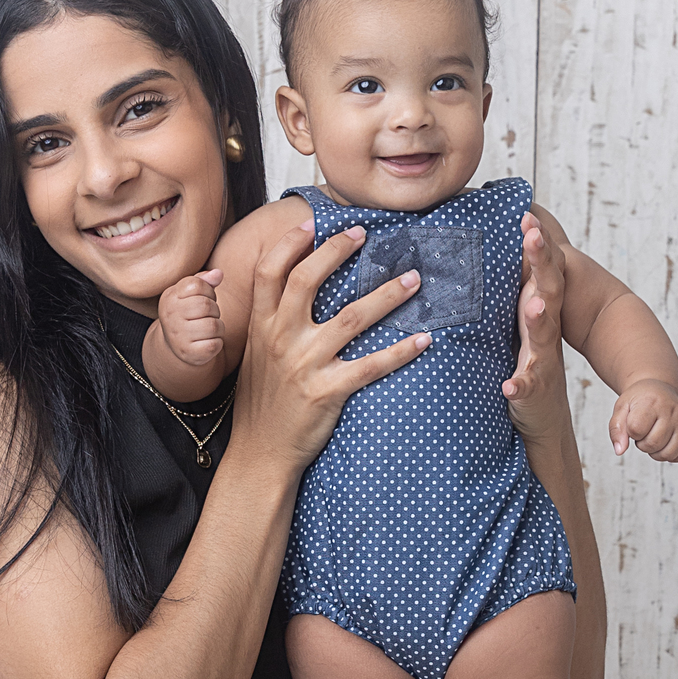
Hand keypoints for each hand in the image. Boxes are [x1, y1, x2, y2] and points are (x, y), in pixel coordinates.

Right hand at [156, 269, 226, 366]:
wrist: (175, 346)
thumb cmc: (188, 313)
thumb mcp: (190, 294)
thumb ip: (203, 281)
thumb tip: (218, 274)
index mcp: (169, 298)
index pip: (196, 284)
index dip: (208, 291)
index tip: (204, 298)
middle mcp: (170, 317)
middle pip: (206, 305)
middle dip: (214, 309)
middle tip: (208, 316)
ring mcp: (178, 337)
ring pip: (213, 326)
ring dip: (218, 327)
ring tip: (209, 329)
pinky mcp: (188, 354)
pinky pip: (215, 344)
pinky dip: (217, 342)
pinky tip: (207, 341)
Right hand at [230, 217, 432, 475]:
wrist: (260, 455)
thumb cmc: (262, 406)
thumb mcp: (254, 359)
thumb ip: (271, 324)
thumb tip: (290, 291)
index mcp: (262, 328)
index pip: (270, 272)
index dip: (290, 243)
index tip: (312, 223)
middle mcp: (281, 340)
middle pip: (308, 280)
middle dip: (338, 251)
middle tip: (365, 235)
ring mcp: (304, 365)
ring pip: (352, 317)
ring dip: (387, 295)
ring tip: (413, 280)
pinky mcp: (327, 392)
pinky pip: (372, 365)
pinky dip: (401, 351)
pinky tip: (423, 340)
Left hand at [503, 213, 570, 448]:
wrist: (542, 413)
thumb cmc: (524, 358)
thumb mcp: (514, 321)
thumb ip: (504, 292)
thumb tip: (478, 254)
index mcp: (537, 311)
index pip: (539, 271)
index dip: (536, 244)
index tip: (527, 215)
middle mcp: (543, 330)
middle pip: (547, 290)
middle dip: (542, 262)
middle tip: (535, 235)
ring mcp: (540, 360)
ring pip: (542, 336)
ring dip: (539, 319)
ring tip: (535, 306)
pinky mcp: (533, 390)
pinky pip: (526, 387)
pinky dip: (519, 385)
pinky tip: (510, 386)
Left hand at [610, 380, 677, 460]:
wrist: (660, 389)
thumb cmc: (640, 400)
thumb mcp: (621, 408)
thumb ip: (616, 429)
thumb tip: (620, 451)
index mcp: (652, 402)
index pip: (636, 429)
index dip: (631, 431)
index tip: (633, 423)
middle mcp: (672, 411)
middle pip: (653, 444)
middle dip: (642, 444)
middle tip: (643, 431)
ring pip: (668, 454)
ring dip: (655, 452)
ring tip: (653, 436)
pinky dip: (670, 455)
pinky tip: (665, 442)